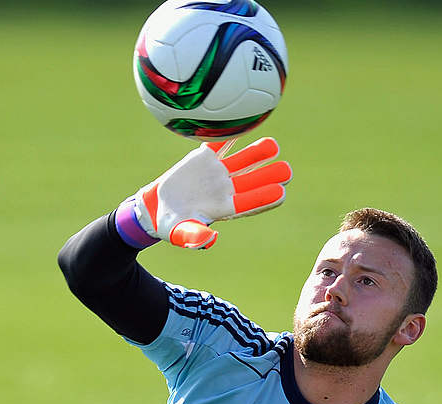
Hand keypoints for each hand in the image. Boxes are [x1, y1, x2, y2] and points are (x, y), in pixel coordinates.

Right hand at [122, 137, 290, 249]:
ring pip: (242, 160)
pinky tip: (243, 125)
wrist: (156, 206)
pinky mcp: (205, 157)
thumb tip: (210, 239)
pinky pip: (220, 144)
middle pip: (252, 180)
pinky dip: (230, 136)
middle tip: (286, 171)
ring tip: (272, 146)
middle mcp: (226, 188)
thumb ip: (194, 237)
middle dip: (269, 175)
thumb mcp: (179, 233)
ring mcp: (217, 171)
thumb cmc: (170, 225)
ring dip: (257, 153)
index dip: (264, 198)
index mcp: (224, 208)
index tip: (280, 193)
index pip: (249, 202)